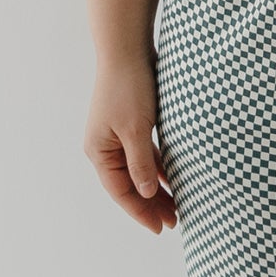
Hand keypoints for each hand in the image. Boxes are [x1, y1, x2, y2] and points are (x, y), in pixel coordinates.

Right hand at [84, 54, 177, 232]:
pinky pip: (145, 153)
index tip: (161, 227)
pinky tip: (173, 177)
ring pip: (139, 169)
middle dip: (150, 204)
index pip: (122, 191)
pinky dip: (158, 166)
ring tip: (176, 205)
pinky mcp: (131, 122)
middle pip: (130, 183)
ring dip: (156, 187)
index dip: (141, 211)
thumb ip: (141, 163)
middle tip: (174, 221)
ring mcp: (117, 134)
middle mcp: (105, 146)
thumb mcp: (136, 129)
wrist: (128, 49)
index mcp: (99, 151)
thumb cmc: (130, 87)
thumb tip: (146, 194)